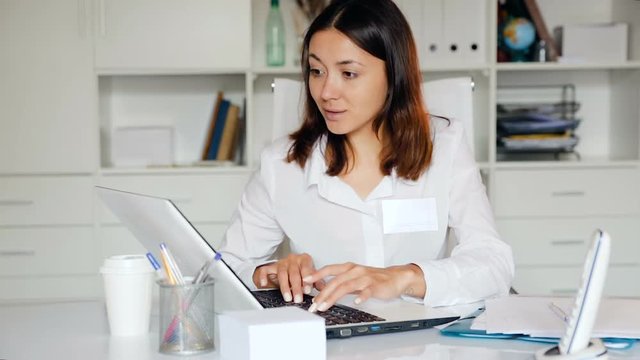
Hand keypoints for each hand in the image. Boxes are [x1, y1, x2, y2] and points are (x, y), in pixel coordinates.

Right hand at [252, 253, 325, 303]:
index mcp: (304, 259)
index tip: (308, 290)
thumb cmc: (301, 270)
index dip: (307, 279)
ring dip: (285, 287)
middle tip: (298, 298)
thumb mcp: (311, 275)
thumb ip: (317, 281)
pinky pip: (265, 270)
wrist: (288, 265)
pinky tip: (264, 284)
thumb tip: (324, 289)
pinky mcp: (271, 267)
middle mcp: (292, 259)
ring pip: (282, 274)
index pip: (306, 268)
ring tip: (288, 298)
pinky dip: (264, 277)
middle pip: (294, 273)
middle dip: (296, 287)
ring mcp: (281, 263)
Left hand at [302, 263, 424, 312]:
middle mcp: (355, 271)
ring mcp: (365, 278)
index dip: (317, 274)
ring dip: (333, 297)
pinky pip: (367, 291)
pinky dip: (361, 296)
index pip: (329, 269)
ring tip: (324, 306)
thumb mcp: (355, 278)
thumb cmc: (374, 278)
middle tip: (313, 305)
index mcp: (349, 268)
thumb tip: (325, 291)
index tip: (305, 280)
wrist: (395, 277)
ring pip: (346, 286)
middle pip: (335, 281)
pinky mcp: (375, 285)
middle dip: (322, 294)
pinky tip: (356, 302)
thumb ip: (342, 283)